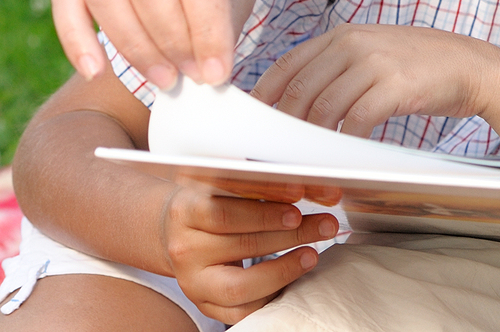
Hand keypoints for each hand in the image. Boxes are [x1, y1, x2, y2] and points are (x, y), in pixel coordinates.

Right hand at [160, 183, 337, 322]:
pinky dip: (270, 295)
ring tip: (311, 254)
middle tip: (324, 226)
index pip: (223, 213)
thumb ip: (257, 189)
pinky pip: (240, 310)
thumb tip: (305, 188)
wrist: (175, 233)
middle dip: (291, 235)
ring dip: (285, 269)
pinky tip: (291, 278)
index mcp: (186, 212)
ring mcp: (192, 281)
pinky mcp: (204, 304)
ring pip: (240, 285)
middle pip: (241, 245)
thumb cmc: (208, 207)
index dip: (263, 213)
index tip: (297, 209)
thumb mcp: (223, 189)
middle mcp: (185, 249)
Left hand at [251, 24, 499, 135]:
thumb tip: (298, 103)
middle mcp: (354, 43)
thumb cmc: (422, 67)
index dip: (264, 98)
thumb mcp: (375, 54)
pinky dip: (345, 142)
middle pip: (299, 90)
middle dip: (282, 127)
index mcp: (343, 35)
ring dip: (311, 140)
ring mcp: (375, 63)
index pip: (286, 66)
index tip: (253, 126)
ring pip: (323, 107)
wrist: (474, 66)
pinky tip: (345, 154)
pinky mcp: (395, 86)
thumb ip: (338, 70)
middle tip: (274, 154)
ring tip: (306, 162)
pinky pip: (356, 120)